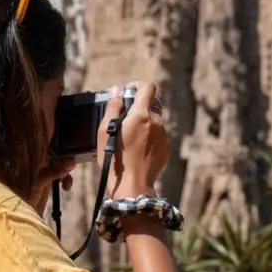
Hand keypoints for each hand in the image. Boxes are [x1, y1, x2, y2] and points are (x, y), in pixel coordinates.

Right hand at [97, 81, 170, 198]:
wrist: (131, 185)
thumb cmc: (115, 159)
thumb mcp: (105, 131)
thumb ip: (113, 107)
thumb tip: (117, 91)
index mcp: (141, 115)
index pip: (148, 87)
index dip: (138, 86)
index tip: (129, 92)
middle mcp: (156, 122)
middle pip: (152, 104)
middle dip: (140, 106)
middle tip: (126, 117)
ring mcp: (163, 136)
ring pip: (155, 121)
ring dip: (145, 123)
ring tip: (130, 138)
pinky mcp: (166, 148)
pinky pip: (159, 136)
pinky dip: (150, 137)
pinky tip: (138, 149)